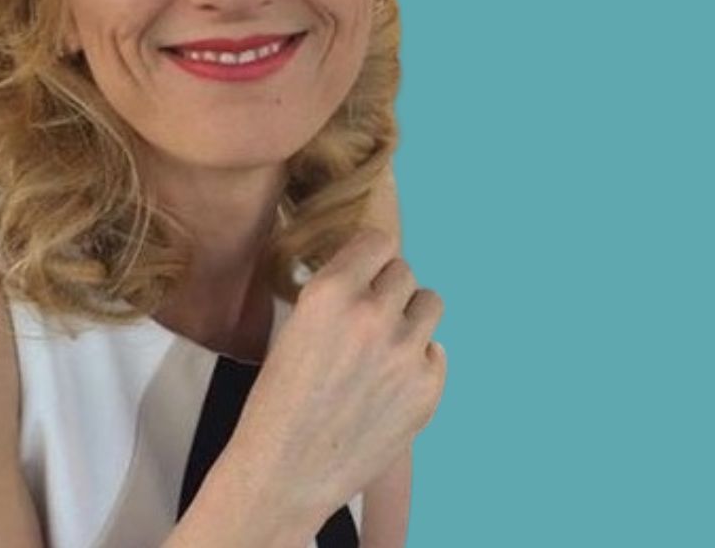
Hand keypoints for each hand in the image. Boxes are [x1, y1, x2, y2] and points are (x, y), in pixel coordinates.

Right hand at [225, 228, 446, 525]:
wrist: (286, 473)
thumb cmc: (277, 402)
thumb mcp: (294, 328)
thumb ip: (334, 297)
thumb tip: (368, 275)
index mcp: (331, 293)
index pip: (378, 241)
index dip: (369, 258)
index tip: (362, 272)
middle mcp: (373, 315)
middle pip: (404, 272)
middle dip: (386, 290)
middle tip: (366, 319)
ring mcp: (407, 354)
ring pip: (430, 304)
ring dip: (410, 318)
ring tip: (385, 346)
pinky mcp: (428, 390)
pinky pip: (437, 352)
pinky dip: (419, 362)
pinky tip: (390, 384)